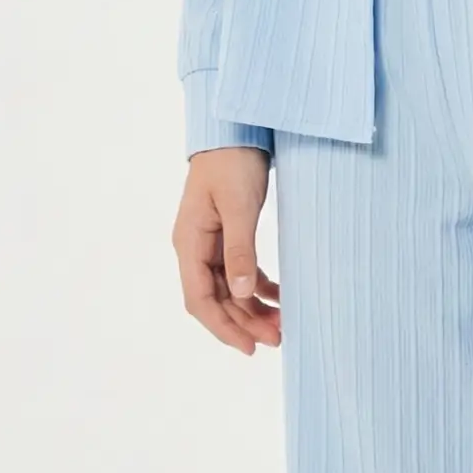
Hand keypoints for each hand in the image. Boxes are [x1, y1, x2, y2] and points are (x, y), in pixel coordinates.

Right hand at [172, 146, 281, 354]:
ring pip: (230, 288)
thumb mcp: (239, 205)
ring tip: (282, 325)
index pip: (200, 299)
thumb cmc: (233, 160)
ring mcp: (211, 240)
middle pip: (216, 299)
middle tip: (277, 339)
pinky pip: (240, 269)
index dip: (223, 327)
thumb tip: (243, 295)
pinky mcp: (228, 232)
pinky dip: (258, 286)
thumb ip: (240, 249)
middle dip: (243, 322)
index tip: (249, 347)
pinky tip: (280, 296)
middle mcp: (195, 247)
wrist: (236, 125)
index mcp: (189, 243)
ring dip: (252, 308)